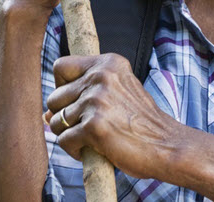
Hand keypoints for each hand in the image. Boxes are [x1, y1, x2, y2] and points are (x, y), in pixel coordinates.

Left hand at [44, 54, 188, 180]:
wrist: (167, 146)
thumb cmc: (142, 123)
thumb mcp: (117, 96)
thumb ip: (83, 96)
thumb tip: (46, 113)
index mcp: (109, 64)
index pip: (60, 66)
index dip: (62, 86)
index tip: (77, 100)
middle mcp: (101, 77)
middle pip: (54, 97)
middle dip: (65, 116)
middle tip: (88, 125)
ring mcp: (97, 100)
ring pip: (56, 121)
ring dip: (69, 134)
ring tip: (93, 138)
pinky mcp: (93, 126)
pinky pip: (64, 140)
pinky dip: (75, 150)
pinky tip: (95, 149)